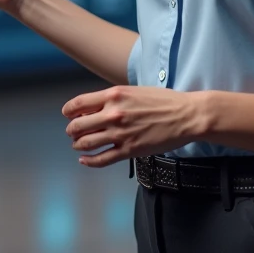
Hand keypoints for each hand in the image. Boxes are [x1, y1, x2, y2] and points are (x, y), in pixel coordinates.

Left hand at [63, 86, 209, 167]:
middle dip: (72, 130)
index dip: (69, 111)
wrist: (186, 116)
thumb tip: (94, 108)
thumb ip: (113, 98)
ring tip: (78, 145)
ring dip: (78, 145)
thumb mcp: (134, 91)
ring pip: (86, 143)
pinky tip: (85, 160)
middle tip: (73, 132)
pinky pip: (102, 159)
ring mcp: (120, 133)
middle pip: (78, 126)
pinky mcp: (129, 150)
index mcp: (114, 95)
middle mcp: (113, 114)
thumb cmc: (163, 101)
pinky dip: (89, 161)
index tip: (68, 115)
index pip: (78, 104)